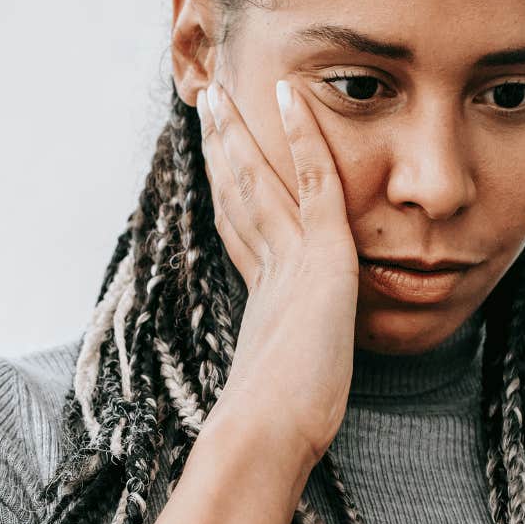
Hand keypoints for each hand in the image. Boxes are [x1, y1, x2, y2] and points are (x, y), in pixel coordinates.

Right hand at [195, 76, 359, 468]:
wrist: (270, 432)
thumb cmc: (279, 433)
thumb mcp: (290, 396)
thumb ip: (287, 382)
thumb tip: (274, 412)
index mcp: (260, 299)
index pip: (241, 230)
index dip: (227, 190)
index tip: (217, 161)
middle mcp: (266, 270)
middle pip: (237, 194)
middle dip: (222, 148)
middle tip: (206, 104)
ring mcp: (288, 258)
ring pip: (259, 179)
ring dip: (239, 131)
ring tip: (221, 91)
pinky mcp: (318, 253)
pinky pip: (314, 179)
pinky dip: (303, 135)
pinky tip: (291, 95)